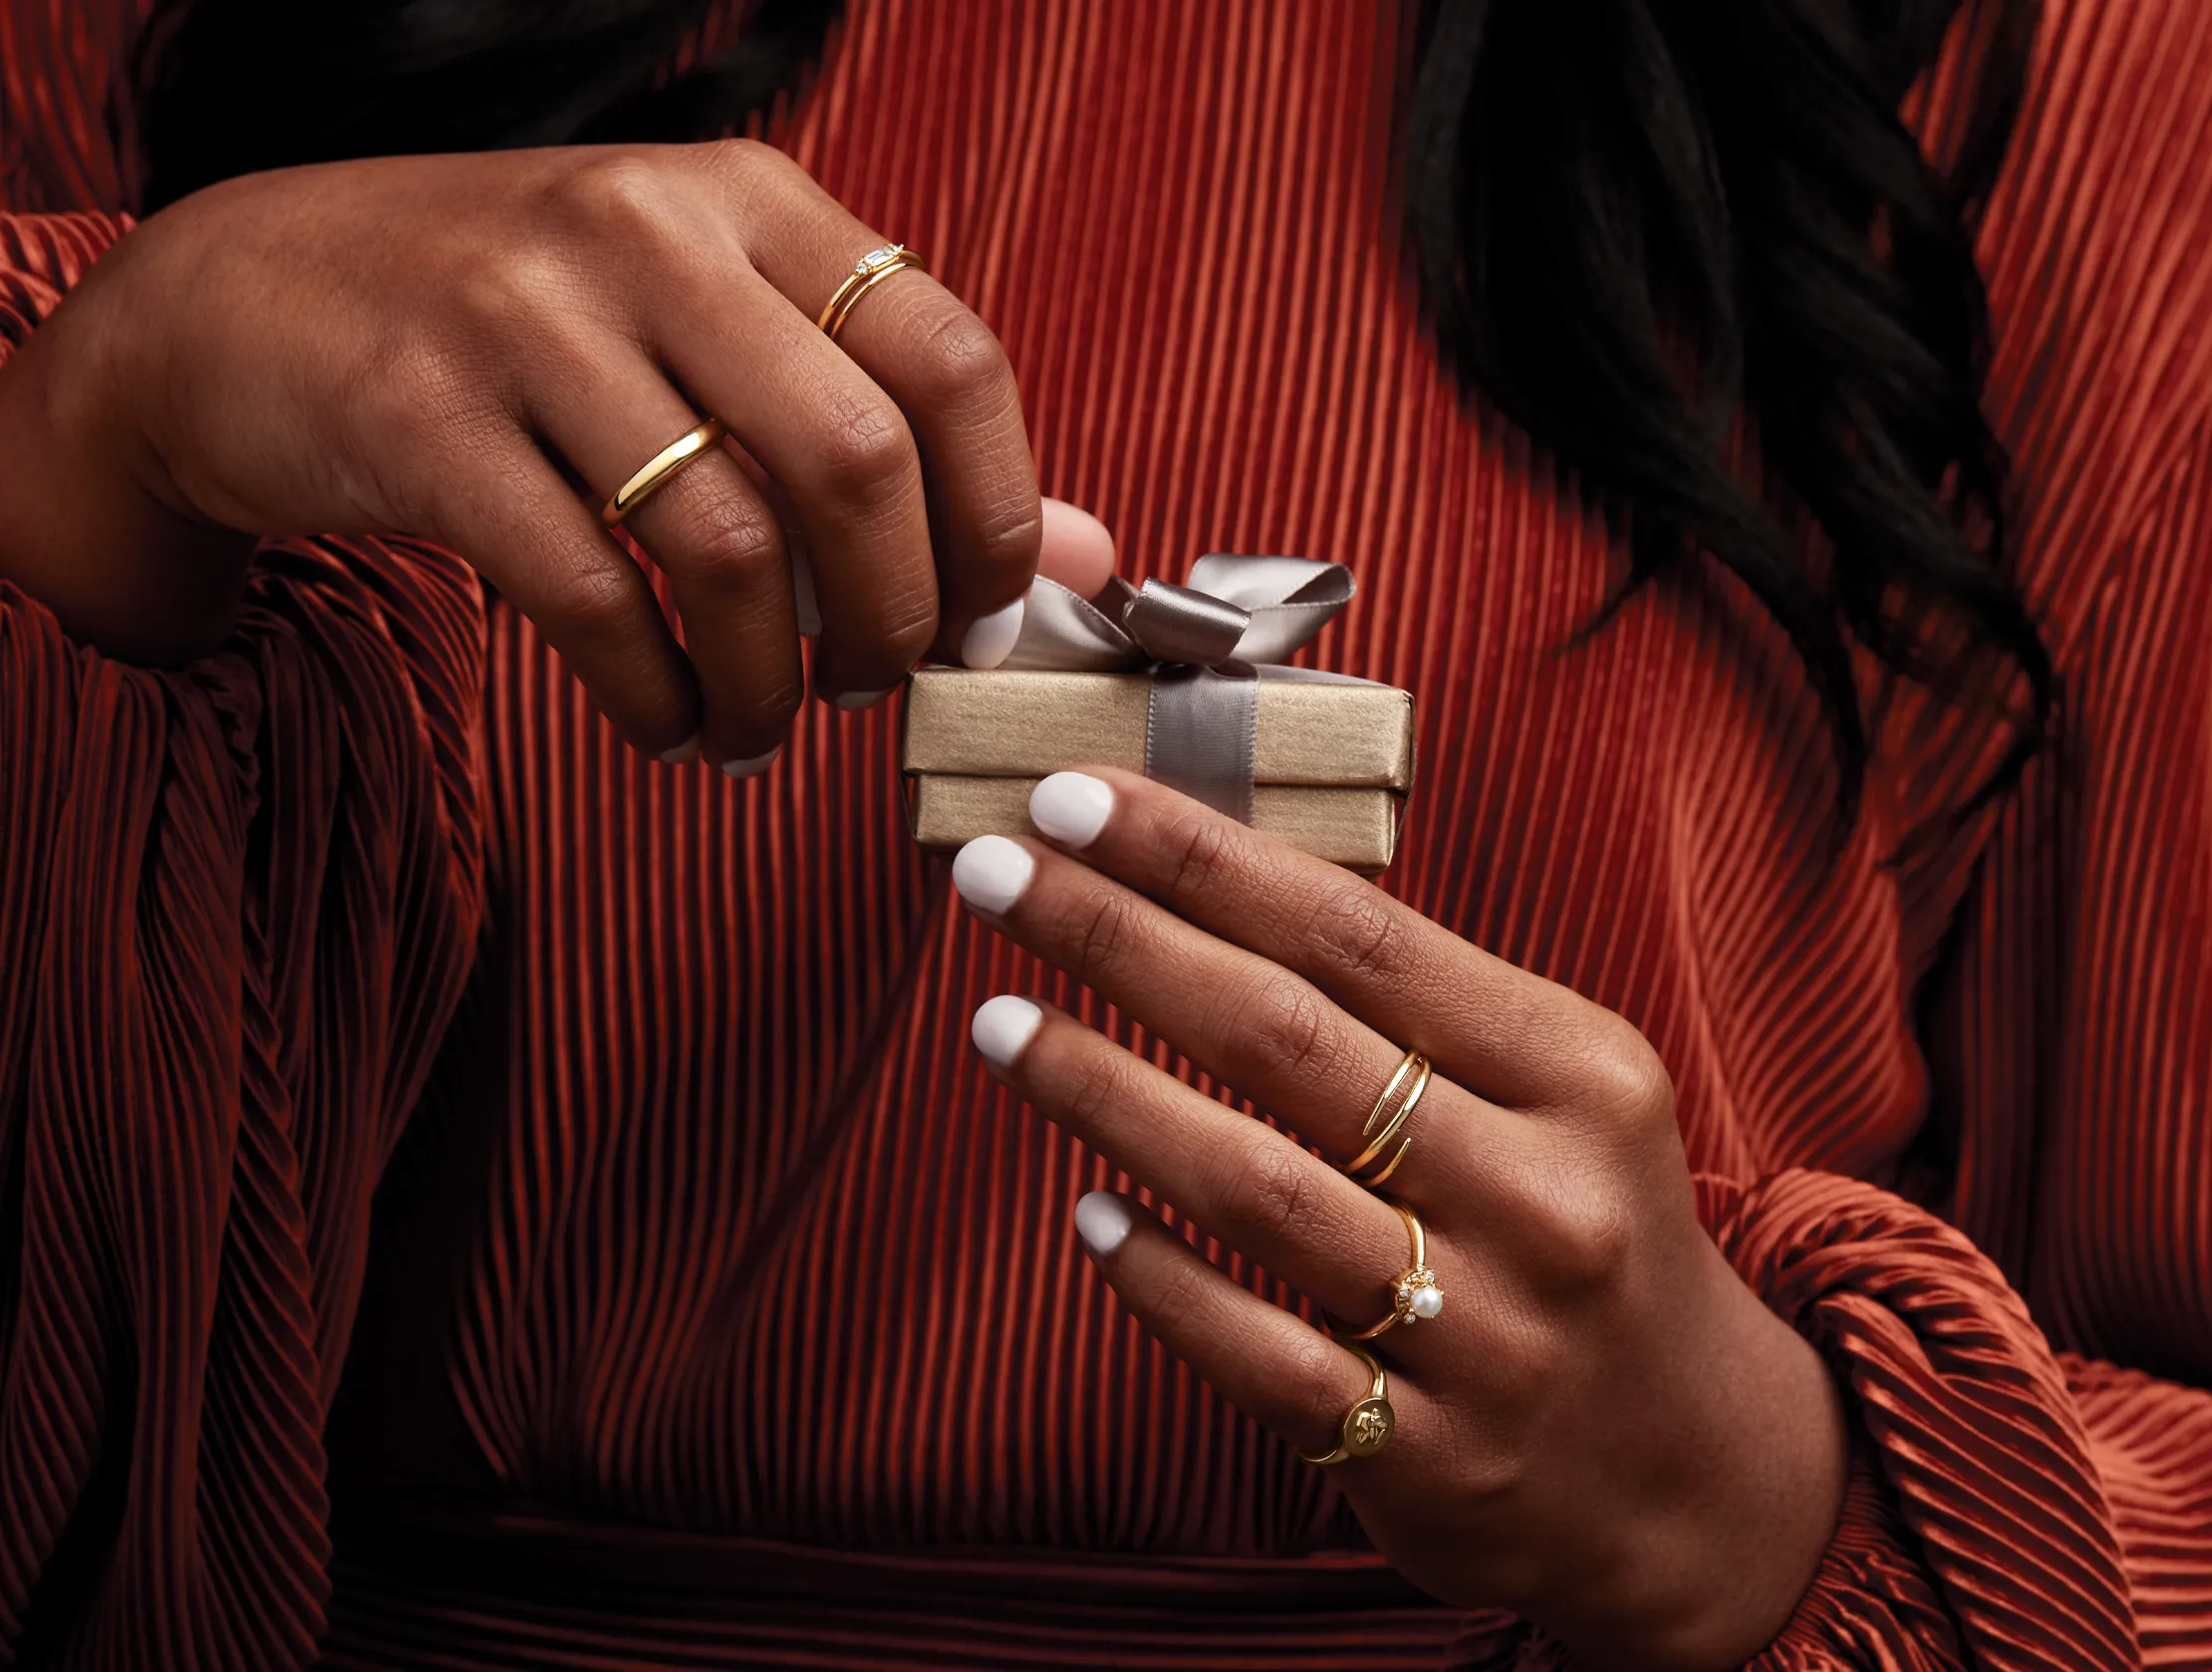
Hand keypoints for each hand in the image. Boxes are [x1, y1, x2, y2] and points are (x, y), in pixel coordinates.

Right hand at [0, 142, 1103, 765]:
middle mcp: (649, 231)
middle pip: (857, 457)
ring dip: (767, 681)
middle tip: (874, 684)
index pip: (949, 358)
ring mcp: (525, 312)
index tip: (983, 618)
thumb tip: (1089, 557)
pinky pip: (588, 595)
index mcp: (748, 203)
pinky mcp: (421, 413)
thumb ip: (894, 432)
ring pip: (726, 541)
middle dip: (894, 616)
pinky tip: (666, 725)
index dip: (996, 518)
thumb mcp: (710, 336)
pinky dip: (653, 695)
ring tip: (757, 725)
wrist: (245, 297)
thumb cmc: (515, 330)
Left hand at [951, 769, 1849, 1668]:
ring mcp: (1484, 1337)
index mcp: (1582, 1074)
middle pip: (1286, 1041)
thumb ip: (1420, 1006)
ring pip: (1256, 1188)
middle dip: (1119, 940)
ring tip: (998, 1025)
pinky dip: (1160, 1277)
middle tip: (992, 875)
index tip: (1074, 799)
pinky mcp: (1425, 1459)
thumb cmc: (1592, 1234)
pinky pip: (1256, 1353)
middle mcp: (1542, 1198)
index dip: (1201, 859)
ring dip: (1105, 1095)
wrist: (1704, 1477)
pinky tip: (1087, 1214)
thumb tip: (1208, 884)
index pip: (1356, 934)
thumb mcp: (1567, 1093)